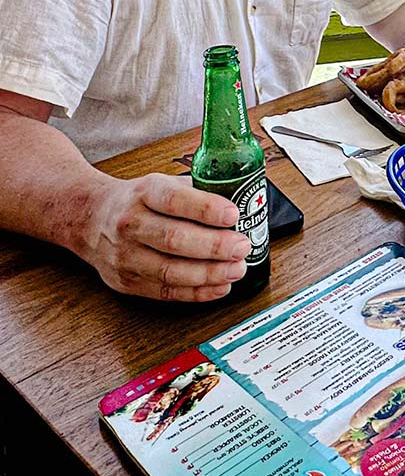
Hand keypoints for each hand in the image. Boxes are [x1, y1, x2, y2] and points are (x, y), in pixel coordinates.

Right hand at [75, 173, 250, 301]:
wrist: (88, 218)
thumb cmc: (137, 201)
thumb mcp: (162, 183)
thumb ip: (198, 191)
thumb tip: (245, 201)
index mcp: (143, 193)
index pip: (174, 200)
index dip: (206, 209)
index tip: (234, 215)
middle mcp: (130, 224)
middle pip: (174, 239)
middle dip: (214, 246)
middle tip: (242, 246)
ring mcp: (125, 256)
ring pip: (171, 270)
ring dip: (210, 273)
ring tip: (237, 269)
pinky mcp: (126, 282)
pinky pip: (166, 291)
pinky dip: (197, 292)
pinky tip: (220, 286)